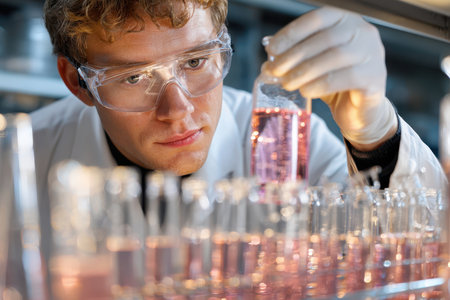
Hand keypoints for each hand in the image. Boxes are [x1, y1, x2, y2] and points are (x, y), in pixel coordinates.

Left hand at [263, 6, 397, 150]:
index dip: (291, 34)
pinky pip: (346, 77)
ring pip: (334, 57)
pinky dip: (321, 84)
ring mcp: (373, 53)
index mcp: (346, 20)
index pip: (316, 19)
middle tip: (274, 71)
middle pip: (324, 39)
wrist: (358, 111)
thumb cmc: (334, 82)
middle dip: (294, 55)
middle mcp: (363, 32)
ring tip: (287, 83)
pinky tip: (306, 91)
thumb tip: (269, 55)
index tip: (272, 50)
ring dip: (304, 71)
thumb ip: (294, 56)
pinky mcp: (376, 77)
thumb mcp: (311, 64)